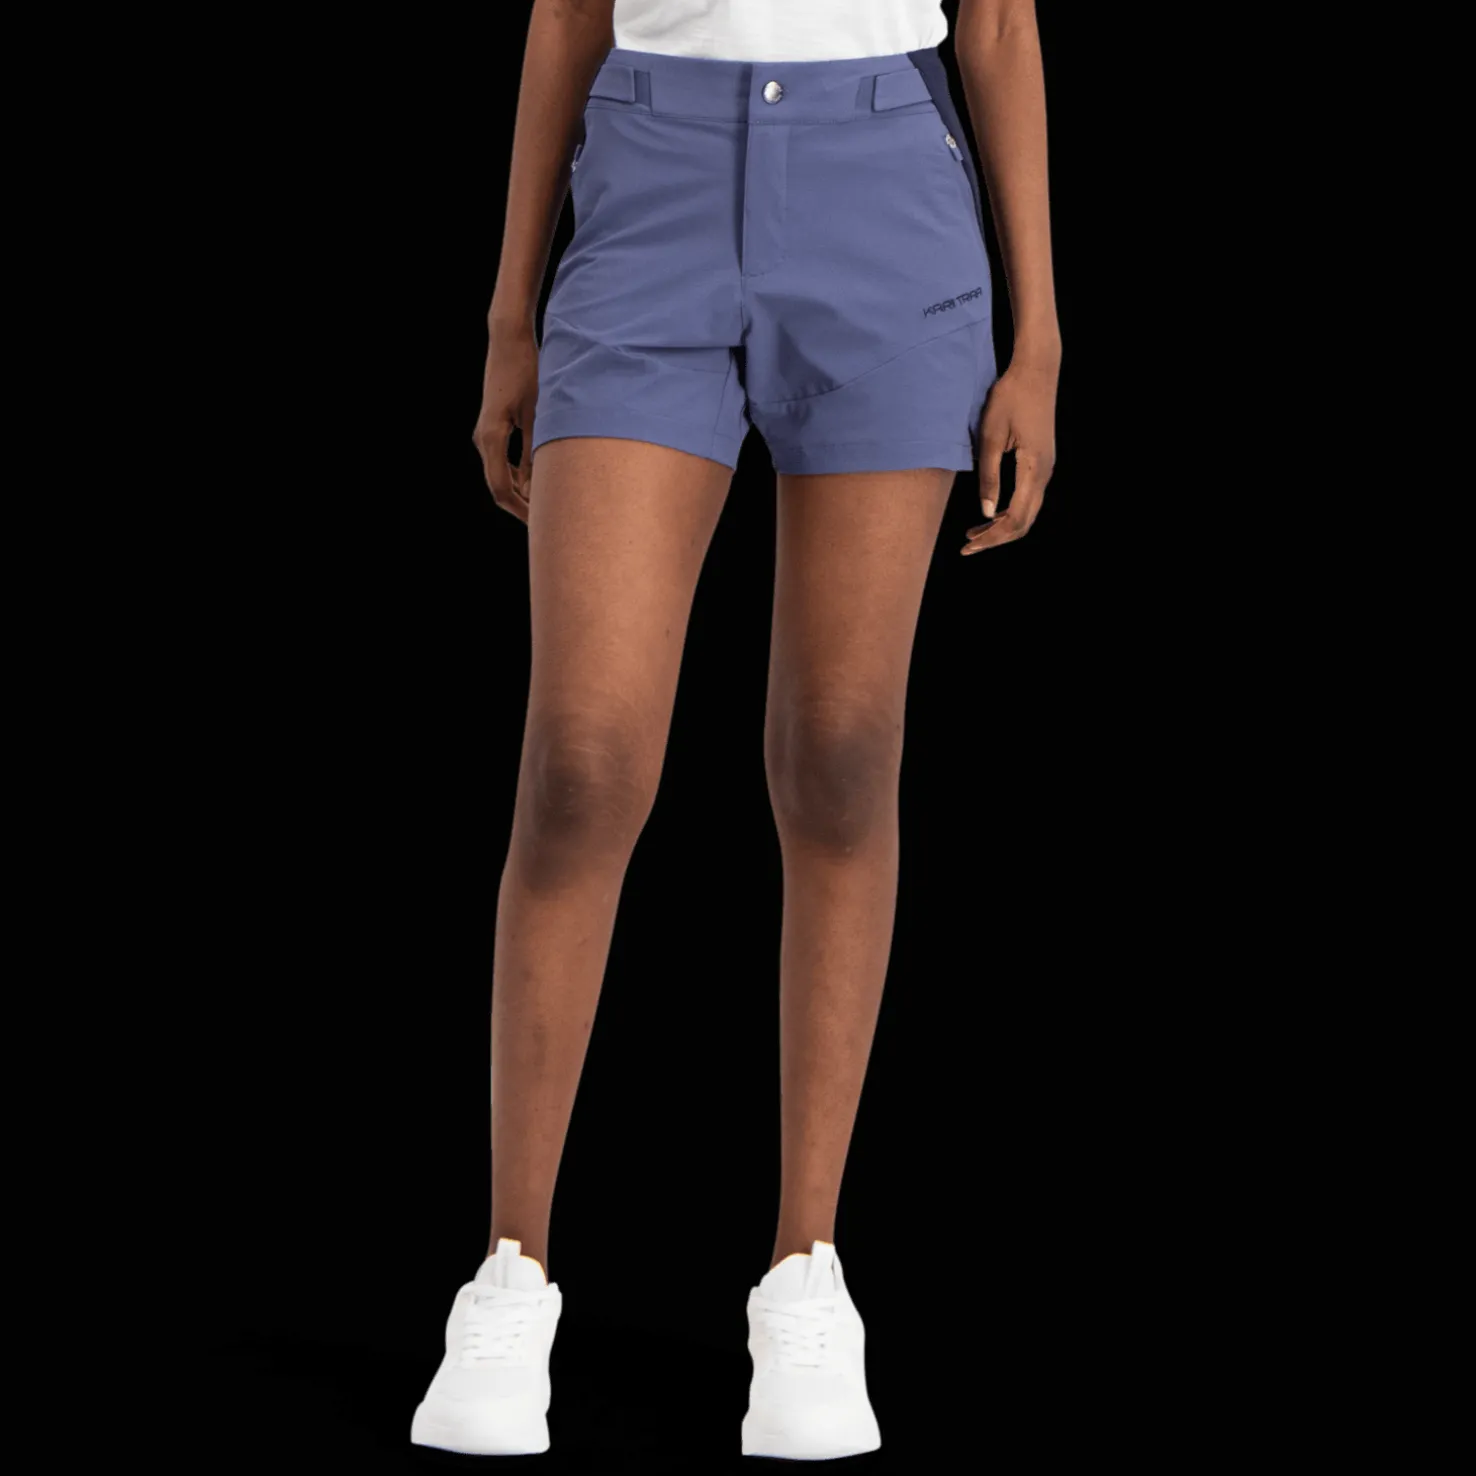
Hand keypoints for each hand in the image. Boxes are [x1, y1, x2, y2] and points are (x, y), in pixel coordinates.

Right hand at [473, 318, 540, 521]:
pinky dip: (520, 477)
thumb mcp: (539, 412)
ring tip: (550, 505)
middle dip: (524, 506)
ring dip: (523, 492)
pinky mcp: (494, 428)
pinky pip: (503, 463)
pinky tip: (540, 482)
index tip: (541, 525)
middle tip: (551, 521)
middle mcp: (483, 438)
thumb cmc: (526, 370)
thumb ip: (536, 451)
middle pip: (500, 487)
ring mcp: (486, 434)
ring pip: (502, 476)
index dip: (521, 511)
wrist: (508, 340)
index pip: (501, 489)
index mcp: (491, 437)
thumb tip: (536, 486)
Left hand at [962, 359, 1057, 554]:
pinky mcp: (1042, 461)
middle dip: (996, 538)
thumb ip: (989, 476)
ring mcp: (1046, 468)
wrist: (1037, 370)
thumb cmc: (1010, 397)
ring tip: (974, 534)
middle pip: (1024, 521)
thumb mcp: (991, 436)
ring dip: (1002, 526)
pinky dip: (1010, 512)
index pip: (1014, 518)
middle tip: (967, 546)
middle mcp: (1045, 473)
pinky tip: (990, 513)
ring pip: (1028, 512)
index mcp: (1033, 469)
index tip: (968, 545)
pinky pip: (1029, 498)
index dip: (991, 537)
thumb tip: (985, 512)